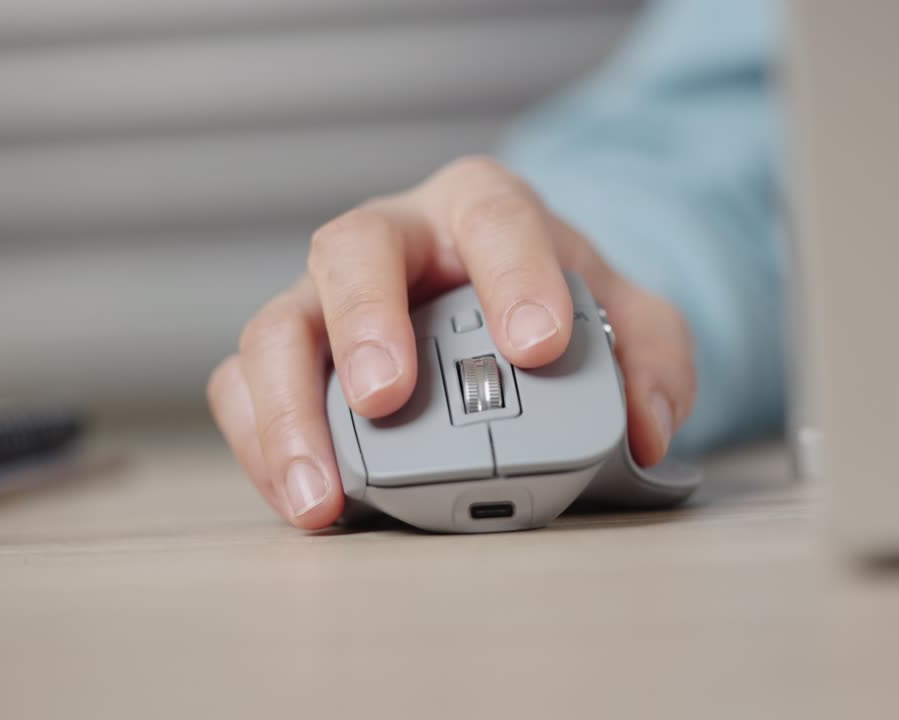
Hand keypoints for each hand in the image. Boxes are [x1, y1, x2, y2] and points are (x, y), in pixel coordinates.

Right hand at [207, 157, 695, 528]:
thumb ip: (654, 359)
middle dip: (367, 322)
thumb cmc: (558, 309)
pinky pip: (244, 385)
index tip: (539, 346)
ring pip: (278, 325)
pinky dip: (263, 442)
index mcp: (482, 210)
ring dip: (291, 409)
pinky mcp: (292, 355)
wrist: (504, 315)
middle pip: (353, 248)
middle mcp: (395, 240)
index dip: (515, 273)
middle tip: (390, 398)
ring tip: (324, 493)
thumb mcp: (631, 322)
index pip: (495, 216)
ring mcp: (330, 296)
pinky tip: (302, 497)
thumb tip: (647, 429)